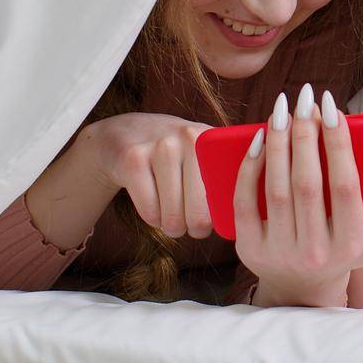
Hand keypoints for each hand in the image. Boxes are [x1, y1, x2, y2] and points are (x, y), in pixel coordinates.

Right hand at [74, 111, 213, 238]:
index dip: (219, 219)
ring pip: (172, 217)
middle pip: (200, 215)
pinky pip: (150, 212)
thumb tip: (237, 221)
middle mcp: (190, 138)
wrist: (125, 133)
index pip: (226, 198)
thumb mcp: (203, 154)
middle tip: (189, 225)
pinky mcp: (133, 160)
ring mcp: (161, 147)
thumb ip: (225, 179)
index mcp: (214, 141)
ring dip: (171, 226)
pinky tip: (153, 205)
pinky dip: (152, 219)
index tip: (211, 222)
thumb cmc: (174, 154)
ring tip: (170, 214)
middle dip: (193, 229)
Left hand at [236, 84, 362, 307]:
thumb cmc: (341, 252)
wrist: (298, 291)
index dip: (339, 145)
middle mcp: (315, 250)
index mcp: (350, 245)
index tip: (333, 108)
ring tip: (282, 110)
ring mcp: (279, 250)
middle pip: (307, 184)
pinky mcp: (249, 248)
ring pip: (275, 188)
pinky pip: (244, 202)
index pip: (345, 188)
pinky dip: (250, 168)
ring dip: (278, 143)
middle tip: (305, 99)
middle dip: (306, 135)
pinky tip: (257, 139)